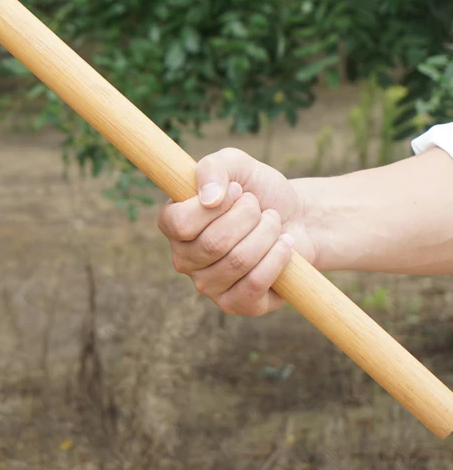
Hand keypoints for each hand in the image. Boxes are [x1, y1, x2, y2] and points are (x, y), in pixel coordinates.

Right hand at [158, 148, 319, 315]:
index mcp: (173, 224)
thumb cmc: (258, 190)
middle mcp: (183, 258)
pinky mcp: (235, 305)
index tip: (238, 190)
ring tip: (273, 223)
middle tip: (259, 207)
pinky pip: (254, 284)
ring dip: (267, 234)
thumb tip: (209, 197)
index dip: (216, 205)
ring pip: (238, 261)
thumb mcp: (235, 164)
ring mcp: (207, 285)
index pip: (180, 223)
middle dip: (248, 217)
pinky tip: (284, 246)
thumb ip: (214, 168)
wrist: (296, 218)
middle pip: (214, 243)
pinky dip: (277, 259)